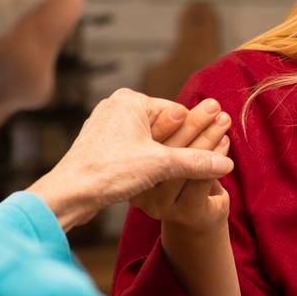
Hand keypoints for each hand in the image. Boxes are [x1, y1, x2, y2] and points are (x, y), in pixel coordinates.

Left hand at [27, 89, 232, 231]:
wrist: (68, 195)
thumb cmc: (109, 172)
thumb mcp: (161, 165)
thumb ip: (197, 162)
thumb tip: (227, 164)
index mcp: (131, 100)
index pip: (179, 113)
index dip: (194, 135)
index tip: (211, 151)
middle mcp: (117, 106)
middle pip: (166, 127)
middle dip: (179, 148)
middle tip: (196, 166)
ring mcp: (107, 125)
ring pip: (151, 141)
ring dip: (164, 158)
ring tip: (171, 176)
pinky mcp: (102, 145)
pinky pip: (136, 150)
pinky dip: (147, 163)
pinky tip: (152, 180)